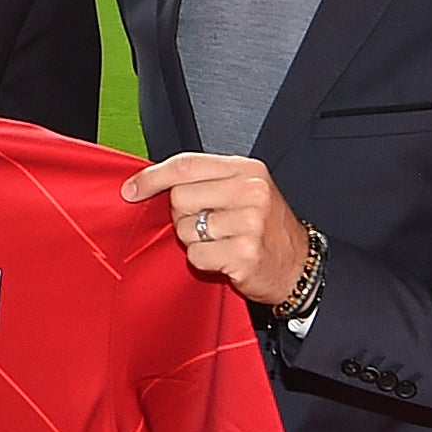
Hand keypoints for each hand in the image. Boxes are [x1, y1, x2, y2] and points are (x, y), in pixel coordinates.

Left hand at [122, 152, 309, 304]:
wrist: (300, 266)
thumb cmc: (267, 229)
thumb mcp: (246, 191)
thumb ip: (207, 182)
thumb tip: (153, 184)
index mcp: (247, 170)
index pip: (187, 165)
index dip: (153, 177)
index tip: (131, 189)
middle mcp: (251, 191)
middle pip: (180, 198)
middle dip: (184, 216)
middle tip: (208, 225)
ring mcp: (249, 223)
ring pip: (186, 230)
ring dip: (195, 241)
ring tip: (222, 242)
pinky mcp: (244, 254)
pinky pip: (197, 255)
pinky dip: (204, 261)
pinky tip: (226, 258)